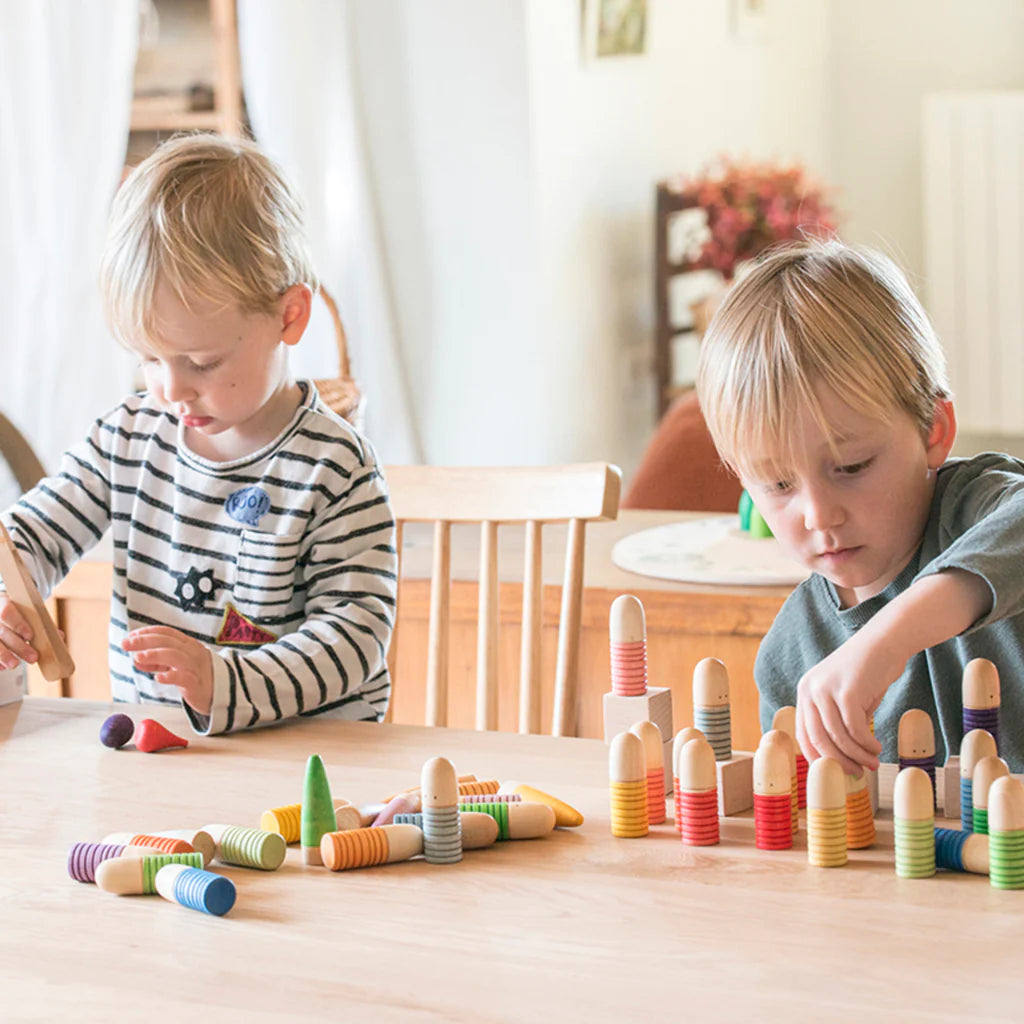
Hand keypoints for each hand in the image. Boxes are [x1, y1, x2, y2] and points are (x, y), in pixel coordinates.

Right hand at [0, 596, 37, 668]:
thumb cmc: (16, 610)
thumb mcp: (27, 610)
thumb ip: (41, 623)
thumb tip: (59, 636)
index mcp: (3, 603)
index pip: (7, 613)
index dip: (18, 625)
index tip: (30, 637)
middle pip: (1, 632)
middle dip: (18, 646)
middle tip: (33, 658)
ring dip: (4, 656)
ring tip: (15, 665)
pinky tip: (2, 667)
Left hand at [122, 626, 213, 715]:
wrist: (224, 691)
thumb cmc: (197, 675)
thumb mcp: (176, 665)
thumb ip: (157, 662)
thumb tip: (136, 658)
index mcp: (187, 644)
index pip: (166, 632)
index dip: (147, 632)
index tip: (130, 636)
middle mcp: (191, 652)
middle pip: (167, 642)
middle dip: (145, 641)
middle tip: (126, 644)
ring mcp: (195, 667)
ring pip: (175, 656)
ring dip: (155, 655)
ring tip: (138, 658)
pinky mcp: (196, 683)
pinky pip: (184, 677)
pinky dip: (170, 676)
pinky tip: (158, 677)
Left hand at [795, 632, 890, 774]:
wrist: (886, 641)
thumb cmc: (868, 672)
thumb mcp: (844, 696)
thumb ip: (836, 720)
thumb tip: (840, 758)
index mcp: (805, 692)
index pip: (803, 734)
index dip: (818, 758)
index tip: (836, 772)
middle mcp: (810, 690)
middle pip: (818, 740)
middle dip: (838, 762)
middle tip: (857, 773)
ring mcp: (826, 690)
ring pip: (838, 737)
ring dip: (857, 756)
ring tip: (872, 763)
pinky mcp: (847, 692)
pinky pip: (855, 730)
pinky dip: (867, 744)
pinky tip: (877, 748)